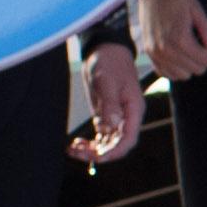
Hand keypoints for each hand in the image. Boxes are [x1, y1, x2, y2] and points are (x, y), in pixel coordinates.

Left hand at [71, 36, 146, 168]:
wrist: (104, 50)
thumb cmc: (109, 62)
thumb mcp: (107, 82)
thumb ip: (110, 105)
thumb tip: (110, 128)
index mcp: (133, 110)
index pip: (128, 139)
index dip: (114, 151)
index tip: (97, 156)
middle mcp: (127, 118)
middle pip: (117, 145)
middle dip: (99, 153)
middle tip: (78, 153)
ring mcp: (116, 118)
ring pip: (107, 144)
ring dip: (92, 150)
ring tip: (73, 150)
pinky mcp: (106, 116)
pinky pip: (100, 137)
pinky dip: (89, 143)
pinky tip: (75, 144)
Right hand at [133, 0, 206, 82]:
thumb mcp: (198, 10)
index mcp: (180, 38)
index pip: (205, 61)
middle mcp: (165, 48)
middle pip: (194, 70)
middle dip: (202, 59)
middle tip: (200, 44)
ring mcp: (155, 52)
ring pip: (180, 75)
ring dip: (189, 65)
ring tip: (189, 48)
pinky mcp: (148, 52)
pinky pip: (165, 72)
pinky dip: (175, 68)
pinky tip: (178, 54)